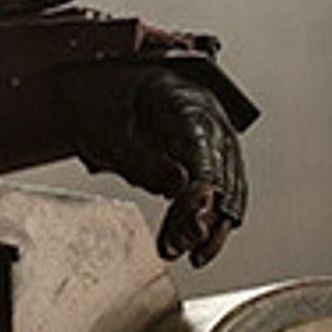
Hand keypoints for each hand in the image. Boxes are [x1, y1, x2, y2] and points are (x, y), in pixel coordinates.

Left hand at [61, 66, 246, 266]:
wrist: (104, 79)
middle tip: (178, 246)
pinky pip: (221, 191)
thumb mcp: (109, 128)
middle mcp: (212, 120)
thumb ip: (143, 158)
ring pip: (228, 188)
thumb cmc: (103, 98)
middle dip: (203, 216)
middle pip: (221, 174)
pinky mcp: (211, 157)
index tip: (192, 223)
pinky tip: (199, 245)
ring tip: (186, 252)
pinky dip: (212, 218)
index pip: (203, 152)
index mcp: (187, 103)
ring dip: (210, 225)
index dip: (201, 191)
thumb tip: (180, 188)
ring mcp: (216, 138)